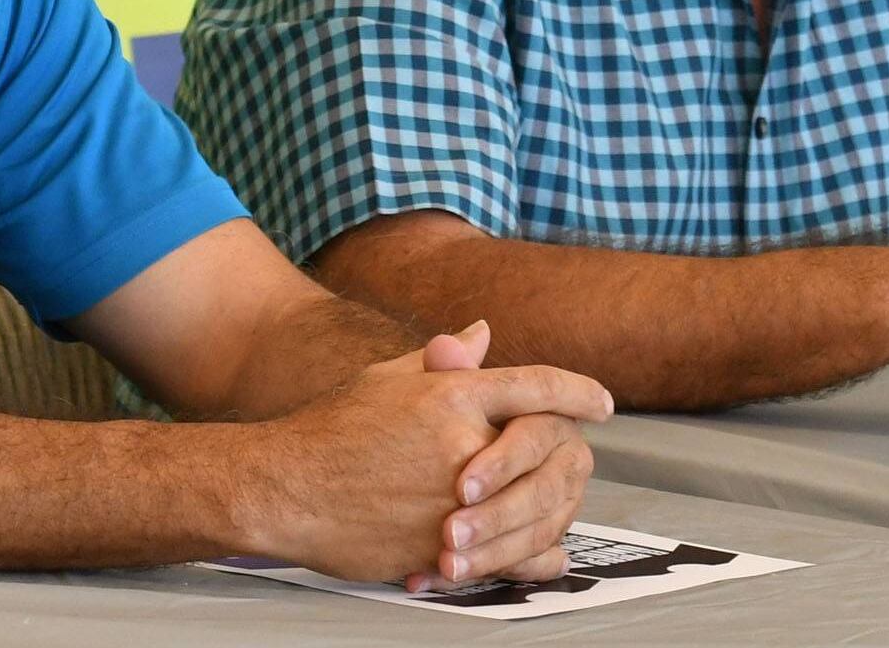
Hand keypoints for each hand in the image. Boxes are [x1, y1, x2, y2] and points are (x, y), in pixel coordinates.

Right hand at [240, 324, 609, 589]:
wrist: (286, 489)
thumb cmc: (330, 430)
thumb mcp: (385, 380)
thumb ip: (442, 361)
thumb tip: (482, 332)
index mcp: (450, 394)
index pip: (536, 386)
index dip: (576, 392)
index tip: (602, 402)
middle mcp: (462, 445)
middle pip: (548, 450)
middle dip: (571, 454)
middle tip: (585, 457)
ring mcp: (456, 500)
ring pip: (535, 509)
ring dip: (554, 509)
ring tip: (561, 509)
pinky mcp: (443, 546)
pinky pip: (508, 556)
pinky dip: (531, 557)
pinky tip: (544, 553)